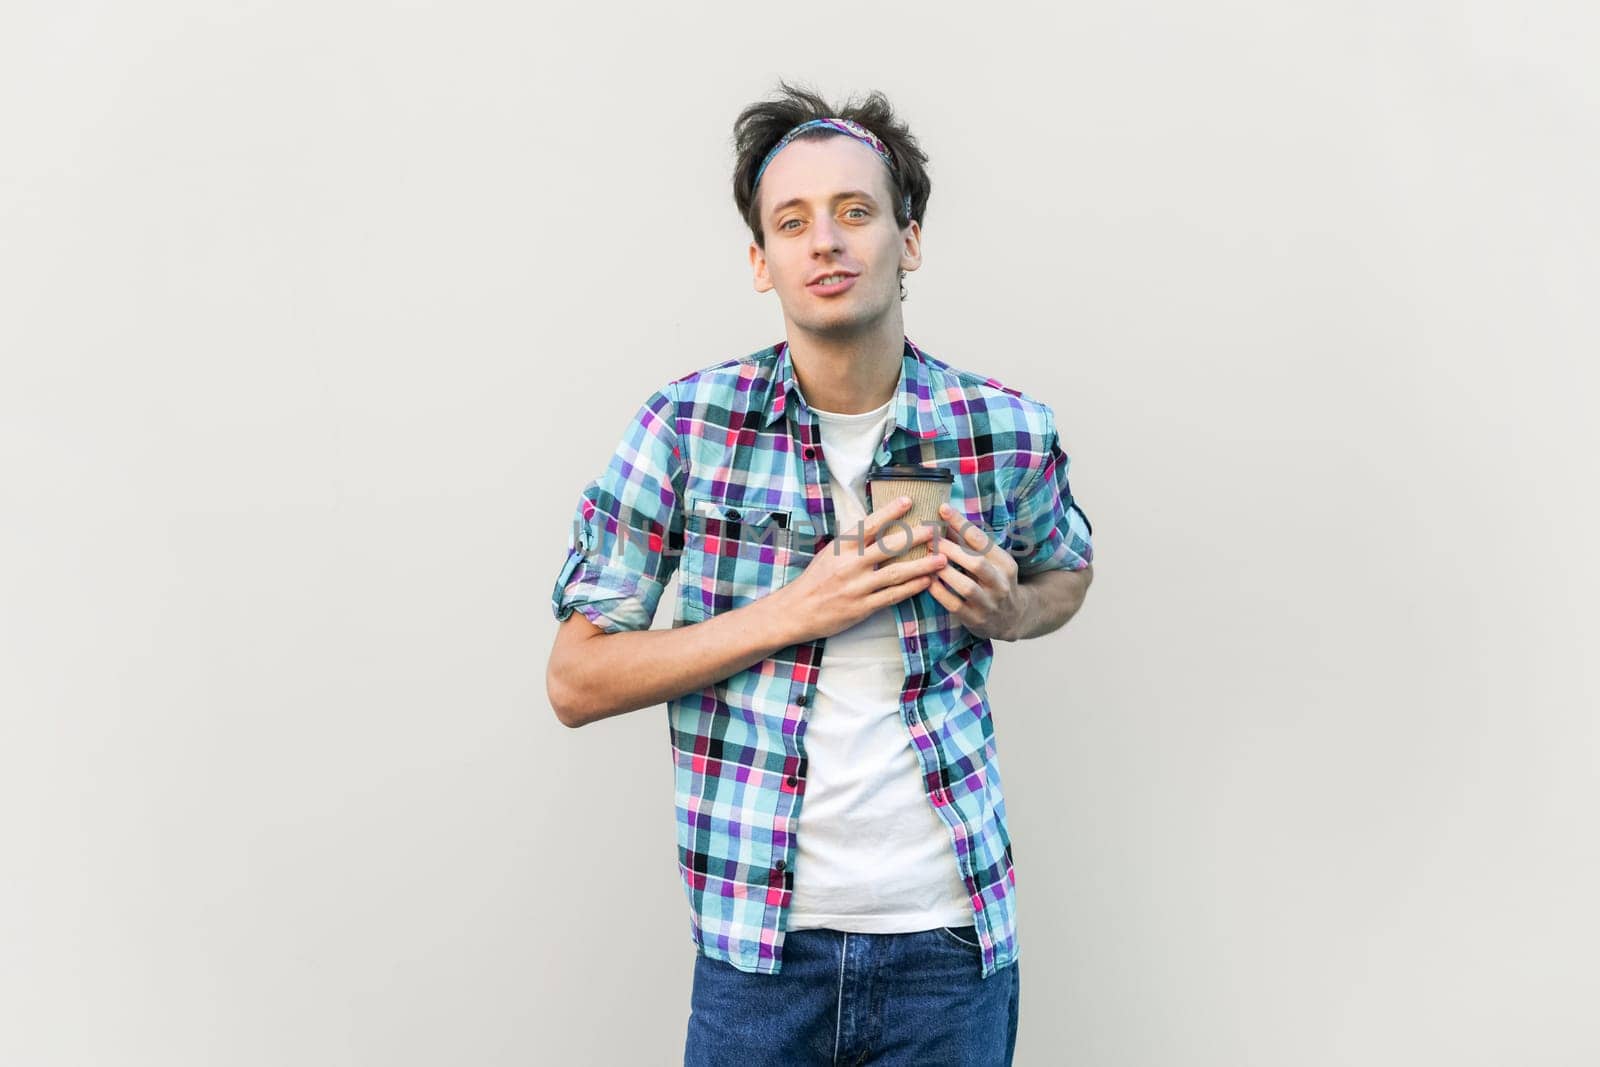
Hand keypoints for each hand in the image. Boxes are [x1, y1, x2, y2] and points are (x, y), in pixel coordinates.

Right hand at [770, 496, 948, 644]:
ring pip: (896, 573)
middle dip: (915, 538)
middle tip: (935, 530)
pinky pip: (892, 596)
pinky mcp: (862, 607)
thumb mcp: (829, 554)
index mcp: (841, 548)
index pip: (870, 525)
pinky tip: (926, 583)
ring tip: (942, 559)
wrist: (795, 611)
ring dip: (922, 566)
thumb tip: (876, 527)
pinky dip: (911, 589)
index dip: (890, 512)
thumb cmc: (814, 581)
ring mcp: (857, 587)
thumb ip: (852, 543)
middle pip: (888, 547)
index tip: (909, 500)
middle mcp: (850, 565)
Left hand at [925, 501, 1031, 641]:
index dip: (962, 523)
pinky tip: (927, 581)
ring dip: (945, 572)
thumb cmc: (994, 580)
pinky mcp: (976, 619)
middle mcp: (1000, 583)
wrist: (1013, 618)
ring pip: (967, 587)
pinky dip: (940, 592)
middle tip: (930, 539)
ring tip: (927, 560)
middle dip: (951, 550)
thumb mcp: (989, 560)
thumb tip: (943, 514)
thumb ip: (966, 542)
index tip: (943, 509)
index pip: (982, 540)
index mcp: (1004, 563)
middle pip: (976, 563)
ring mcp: (989, 603)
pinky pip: (955, 605)